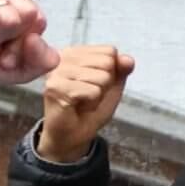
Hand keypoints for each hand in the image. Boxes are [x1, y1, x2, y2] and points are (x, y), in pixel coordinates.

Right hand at [33, 44, 137, 159]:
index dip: (111, 72)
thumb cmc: (89, 109)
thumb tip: (128, 59)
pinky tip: (78, 106)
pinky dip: (91, 103)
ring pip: (101, 77)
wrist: (73, 134)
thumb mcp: (112, 87)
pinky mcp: (56, 87)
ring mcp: (58, 72)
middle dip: (105, 84)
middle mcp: (63, 58)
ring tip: (83, 101)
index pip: (109, 51)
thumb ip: (121, 70)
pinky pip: (92, 91)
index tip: (94, 84)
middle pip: (107, 63)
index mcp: (75, 53)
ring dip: (97, 95)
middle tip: (89, 95)